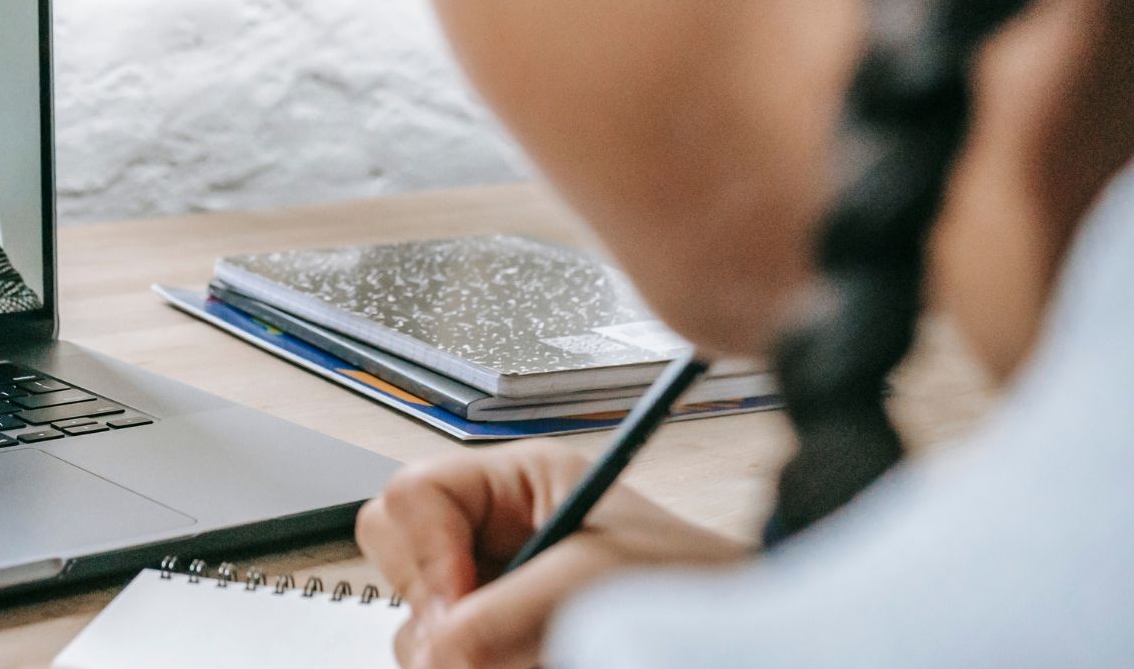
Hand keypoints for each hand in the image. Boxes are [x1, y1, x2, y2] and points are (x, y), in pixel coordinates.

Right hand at [357, 440, 746, 668]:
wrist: (740, 637)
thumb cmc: (689, 584)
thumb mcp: (592, 581)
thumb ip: (504, 611)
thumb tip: (433, 649)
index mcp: (513, 484)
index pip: (414, 495)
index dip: (426, 553)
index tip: (458, 608)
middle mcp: (490, 532)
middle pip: (393, 547)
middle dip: (429, 601)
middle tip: (474, 641)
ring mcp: (489, 589)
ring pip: (413, 620)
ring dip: (459, 651)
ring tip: (530, 658)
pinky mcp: (495, 641)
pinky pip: (444, 657)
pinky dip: (473, 666)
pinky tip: (527, 663)